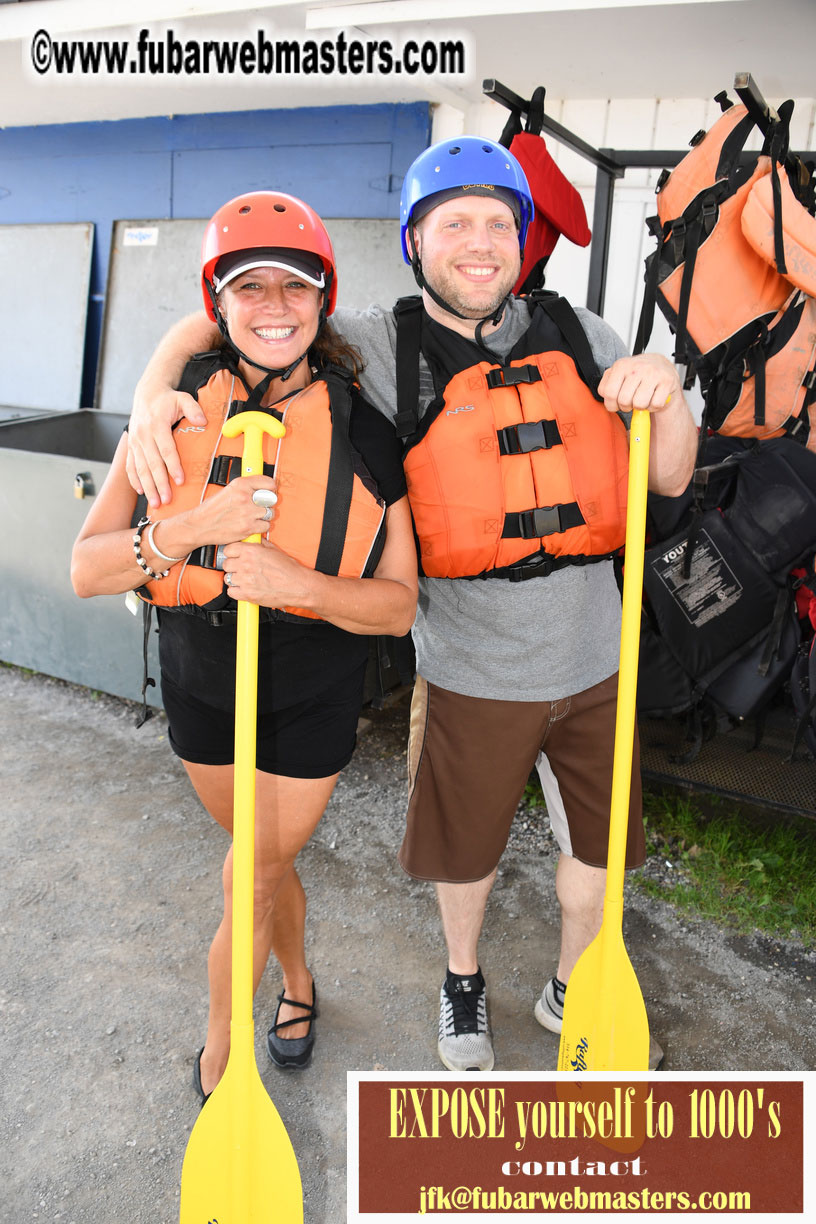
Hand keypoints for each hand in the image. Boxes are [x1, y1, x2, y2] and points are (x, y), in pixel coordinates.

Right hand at [126, 388, 205, 506]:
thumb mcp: (183, 398)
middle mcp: (143, 435)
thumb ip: (193, 409)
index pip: (166, 449)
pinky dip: (135, 480)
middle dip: (159, 484)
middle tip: (166, 500)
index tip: (180, 481)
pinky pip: (131, 466)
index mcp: (157, 425)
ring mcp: (135, 442)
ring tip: (155, 503)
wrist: (146, 393)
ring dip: (147, 487)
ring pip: (140, 468)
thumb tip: (203, 421)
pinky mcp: (131, 446)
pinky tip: (141, 492)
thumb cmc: (167, 399)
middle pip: (152, 463)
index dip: (173, 466)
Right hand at [190, 477, 277, 548]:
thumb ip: (246, 487)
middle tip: (261, 506)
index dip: (271, 488)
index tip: (270, 491)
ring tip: (254, 516)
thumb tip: (262, 487)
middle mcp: (244, 497)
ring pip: (270, 513)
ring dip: (265, 516)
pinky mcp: (248, 527)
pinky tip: (252, 524)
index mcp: (240, 484)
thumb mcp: (228, 490)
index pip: (269, 482)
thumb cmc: (212, 509)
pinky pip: (266, 526)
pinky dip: (261, 527)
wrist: (200, 525)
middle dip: (268, 503)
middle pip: (271, 498)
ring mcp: (247, 513)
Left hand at [221, 539, 314, 610]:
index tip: (234, 556)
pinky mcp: (247, 594)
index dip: (231, 553)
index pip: (228, 549)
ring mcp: (245, 580)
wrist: (299, 586)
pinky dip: (236, 591)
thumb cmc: (290, 569)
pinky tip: (245, 589)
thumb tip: (253, 541)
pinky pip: (231, 592)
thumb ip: (260, 545)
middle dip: (233, 566)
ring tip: (245, 580)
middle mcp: (246, 564)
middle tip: (241, 569)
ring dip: (235, 579)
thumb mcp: (274, 550)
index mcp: (251, 551)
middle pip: (226, 564)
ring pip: (228, 578)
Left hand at [597, 353, 681, 414]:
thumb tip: (606, 399)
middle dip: (626, 407)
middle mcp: (637, 367)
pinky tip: (653, 397)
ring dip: (640, 407)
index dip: (612, 404)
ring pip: (640, 404)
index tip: (616, 403)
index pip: (609, 393)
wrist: (661, 366)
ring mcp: (653, 373)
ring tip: (642, 398)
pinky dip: (653, 407)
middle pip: (624, 401)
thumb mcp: (618, 374)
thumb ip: (606, 386)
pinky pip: (655, 404)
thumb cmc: (638, 374)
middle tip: (631, 401)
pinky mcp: (667, 381)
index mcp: (621, 365)